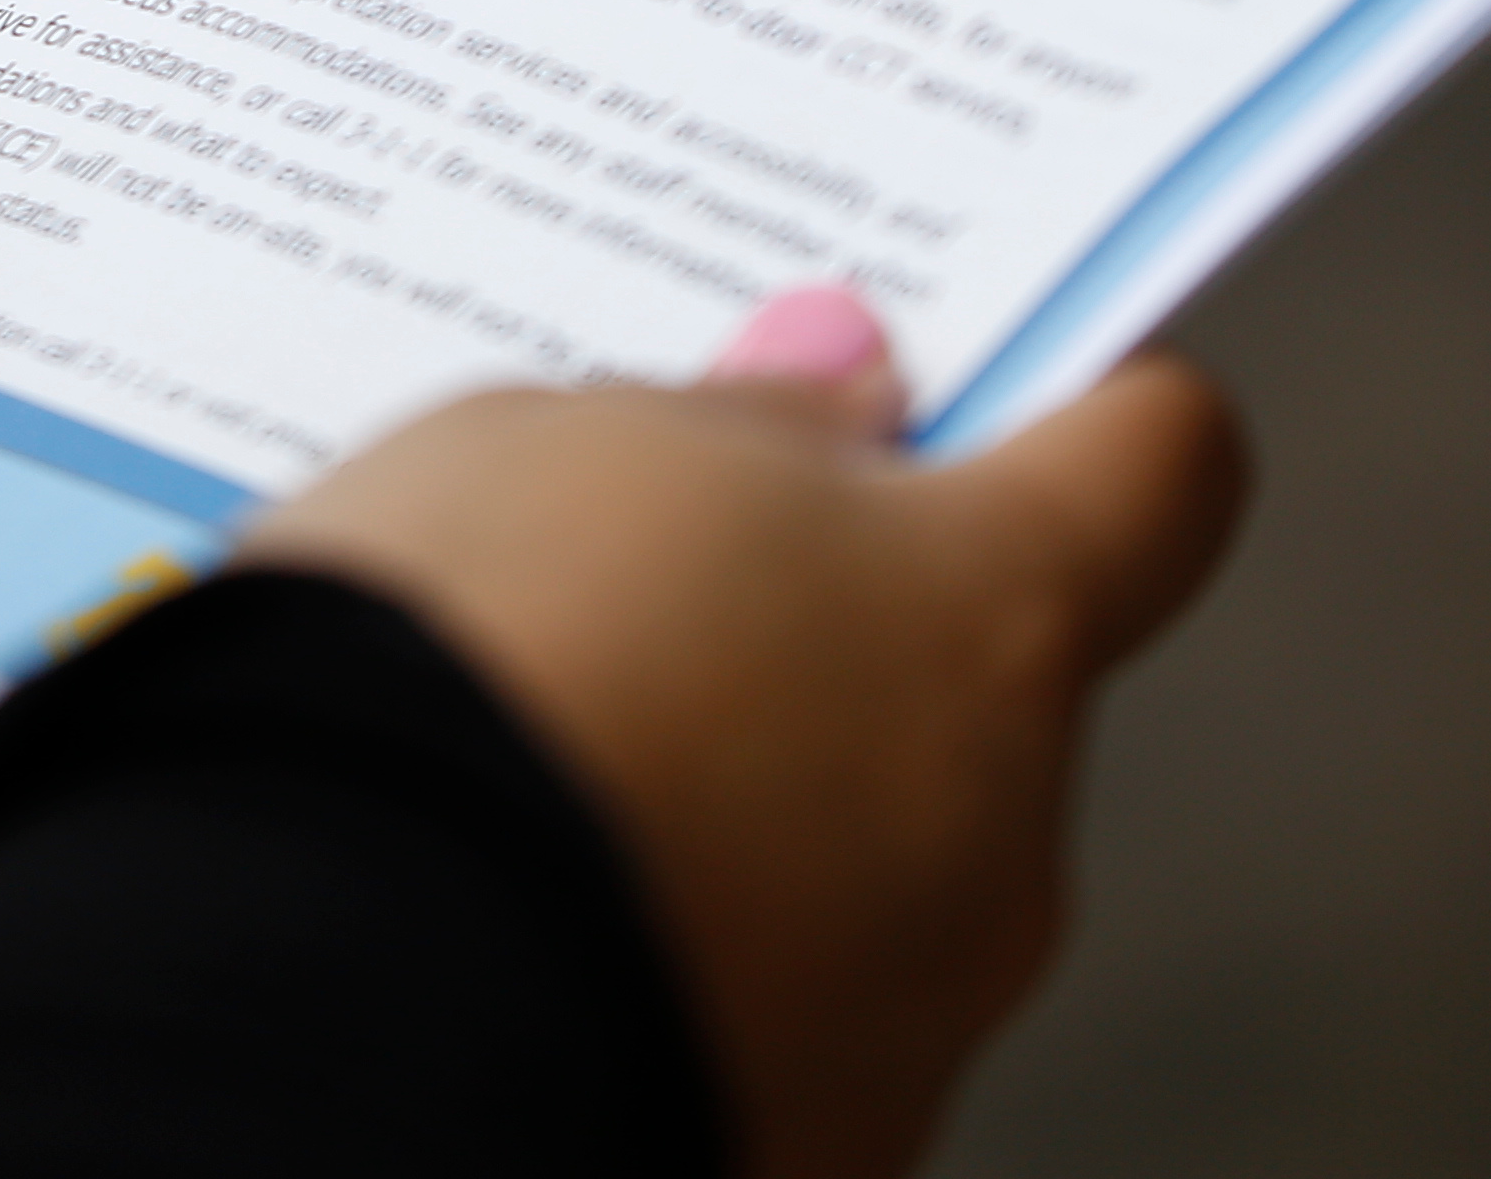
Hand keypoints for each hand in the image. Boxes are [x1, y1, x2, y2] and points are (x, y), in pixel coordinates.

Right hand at [242, 296, 1246, 1178]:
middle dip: (841, 636)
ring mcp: (913, 1023)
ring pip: (874, 865)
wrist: (332, 986)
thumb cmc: (459, 677)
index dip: (1084, 413)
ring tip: (538, 762)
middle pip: (983, 689)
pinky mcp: (813, 1152)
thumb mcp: (557, 443)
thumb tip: (831, 403)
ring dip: (751, 808)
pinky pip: (771, 1012)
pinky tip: (521, 914)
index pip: (1158, 469)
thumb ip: (733, 428)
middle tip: (647, 585)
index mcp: (988, 611)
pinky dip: (679, 953)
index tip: (991, 388)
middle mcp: (1003, 833)